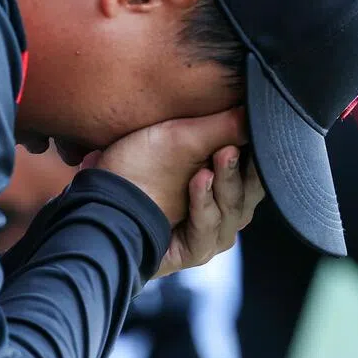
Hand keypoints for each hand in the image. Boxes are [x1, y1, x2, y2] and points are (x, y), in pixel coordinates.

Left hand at [94, 108, 262, 274]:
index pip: (256, 171)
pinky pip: (208, 231)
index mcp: (225, 183)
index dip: (260, 153)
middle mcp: (222, 210)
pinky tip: (201, 181)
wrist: (97, 196)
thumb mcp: (180, 137)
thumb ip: (223, 125)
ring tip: (221, 156)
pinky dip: (206, 205)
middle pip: (249, 192)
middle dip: (241, 167)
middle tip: (232, 145)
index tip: (256, 128)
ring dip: (228, 183)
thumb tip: (257, 106)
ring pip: (233, 211)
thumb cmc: (135, 165)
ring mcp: (209, 233)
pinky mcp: (194, 251)